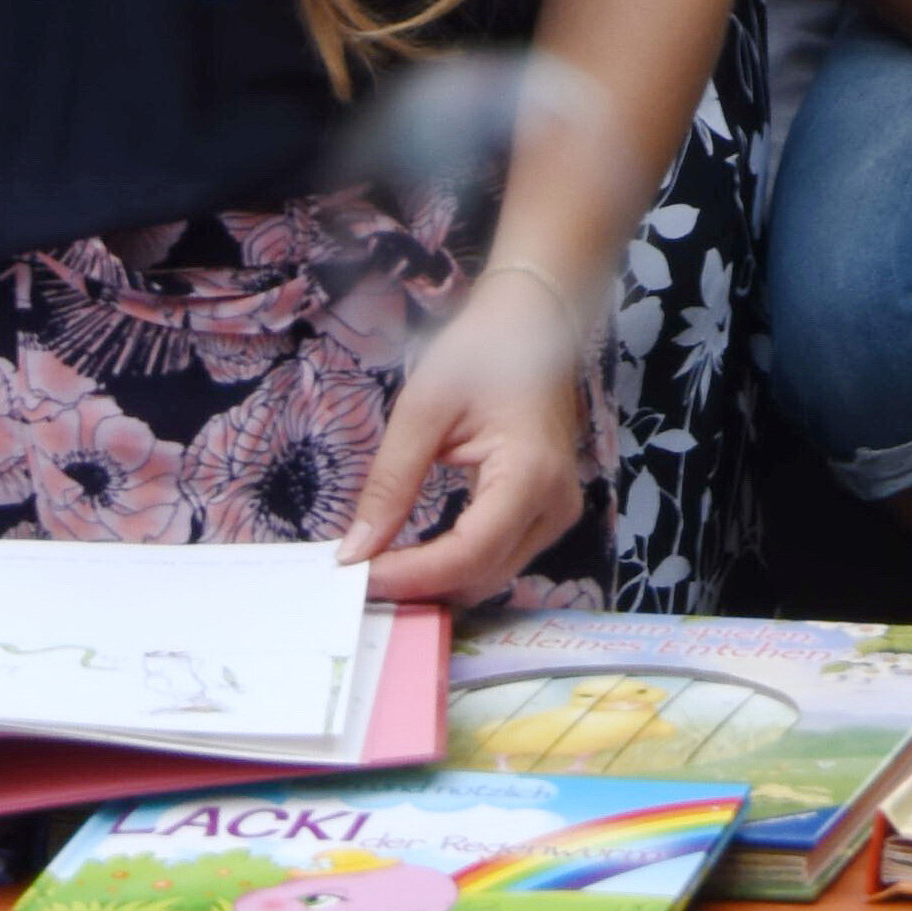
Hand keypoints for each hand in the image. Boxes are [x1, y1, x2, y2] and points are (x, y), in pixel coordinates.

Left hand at [343, 262, 608, 608]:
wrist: (532, 322)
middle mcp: (554, 507)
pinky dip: (453, 567)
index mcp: (530, 474)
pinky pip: (497, 559)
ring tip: (379, 567)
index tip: (355, 577)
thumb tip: (355, 552)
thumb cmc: (481, 351)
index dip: (409, 577)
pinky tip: (413, 558)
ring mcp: (556, 515)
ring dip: (435, 583)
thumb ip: (389, 484)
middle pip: (480, 578)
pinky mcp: (546, 514)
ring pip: (489, 578)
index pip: (467, 556)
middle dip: (418, 588)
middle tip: (357, 574)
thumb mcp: (422, 409)